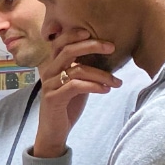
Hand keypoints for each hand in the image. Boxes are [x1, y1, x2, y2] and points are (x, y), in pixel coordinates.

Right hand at [33, 31, 122, 158]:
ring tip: (117, 82)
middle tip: (112, 47)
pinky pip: (76, 86)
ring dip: (102, 74)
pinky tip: (106, 90)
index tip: (92, 32)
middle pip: (68, 50)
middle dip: (92, 46)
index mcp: (53, 65)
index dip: (74, 34)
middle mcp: (48, 72)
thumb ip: (83, 68)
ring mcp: (49, 85)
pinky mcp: (52, 98)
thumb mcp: (77, 82)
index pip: (60, 42)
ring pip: (77, 70)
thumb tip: (104, 53)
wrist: (54, 131)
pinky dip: (94, 86)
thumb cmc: (67, 105)